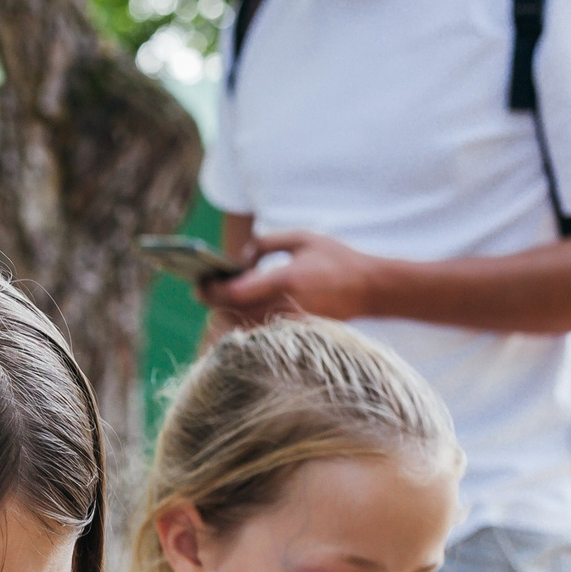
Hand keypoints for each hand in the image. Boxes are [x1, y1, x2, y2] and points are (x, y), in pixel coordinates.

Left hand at [204, 229, 382, 322]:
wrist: (370, 289)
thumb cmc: (337, 259)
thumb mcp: (303, 239)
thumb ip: (267, 243)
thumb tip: (240, 257)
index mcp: (284, 280)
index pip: (234, 294)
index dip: (211, 290)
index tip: (199, 282)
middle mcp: (283, 306)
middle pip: (231, 313)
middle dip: (213, 300)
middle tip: (203, 286)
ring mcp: (287, 323)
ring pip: (241, 324)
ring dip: (226, 311)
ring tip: (219, 293)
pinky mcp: (292, 332)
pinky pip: (257, 330)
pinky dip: (243, 318)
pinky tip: (240, 304)